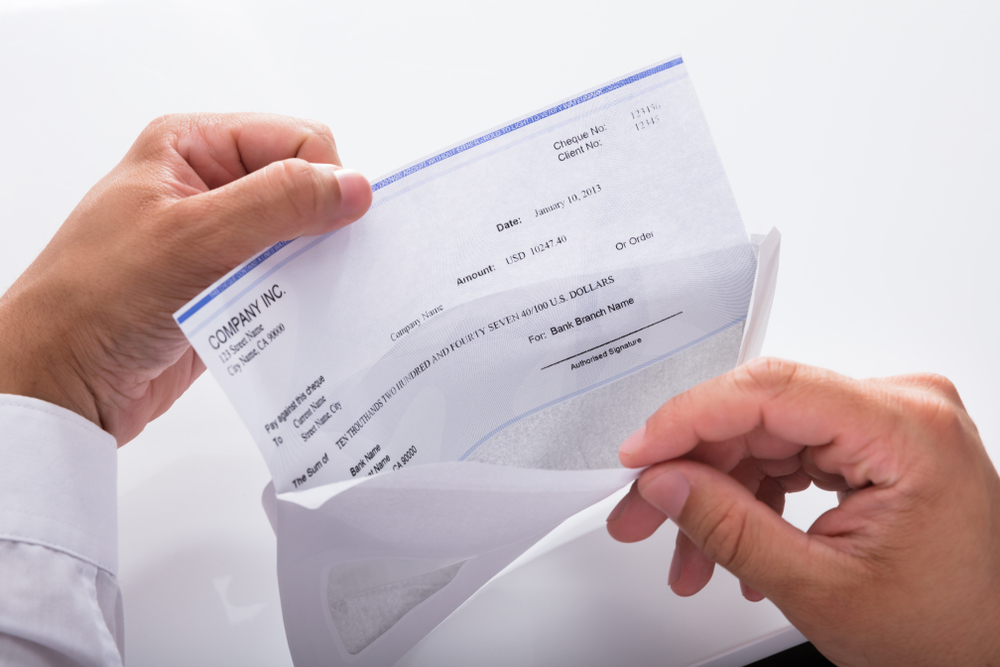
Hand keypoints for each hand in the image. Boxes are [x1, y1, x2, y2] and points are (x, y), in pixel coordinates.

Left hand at [0, 113, 371, 444]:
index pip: (296, 140)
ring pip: (300, 237)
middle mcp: (208, 186)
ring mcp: (219, 239)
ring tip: (294, 292)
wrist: (60, 383)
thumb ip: (278, 203)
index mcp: (192, 147)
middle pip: (303, 187)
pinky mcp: (228, 287)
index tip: (325, 226)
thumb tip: (354, 187)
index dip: (320, 180)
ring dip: (310, 264)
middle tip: (307, 262)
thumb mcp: (193, 237)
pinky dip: (299, 296)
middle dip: (319, 224)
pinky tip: (292, 315)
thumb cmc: (97, 301)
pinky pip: (287, 281)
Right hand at [606, 358, 999, 665]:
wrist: (989, 652)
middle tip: (641, 513)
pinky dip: (752, 498)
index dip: (689, 418)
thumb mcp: (819, 587)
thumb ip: (728, 527)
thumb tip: (664, 481)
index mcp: (907, 430)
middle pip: (760, 415)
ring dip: (717, 495)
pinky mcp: (875, 443)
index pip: (770, 391)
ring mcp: (889, 424)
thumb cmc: (945, 632)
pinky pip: (788, 453)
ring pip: (764, 438)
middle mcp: (903, 409)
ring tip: (691, 556)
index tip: (639, 454)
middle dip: (693, 470)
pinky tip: (731, 542)